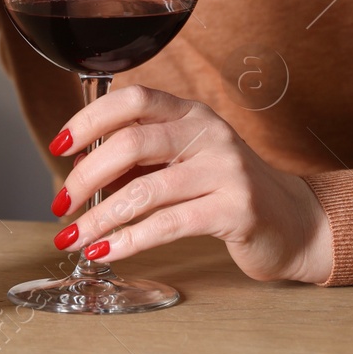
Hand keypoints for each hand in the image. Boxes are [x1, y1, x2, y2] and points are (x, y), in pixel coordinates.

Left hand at [49, 84, 334, 283]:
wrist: (294, 223)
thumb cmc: (226, 192)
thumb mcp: (182, 163)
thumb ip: (139, 160)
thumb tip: (78, 171)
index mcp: (191, 114)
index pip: (134, 100)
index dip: (90, 120)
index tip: (59, 146)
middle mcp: (208, 133)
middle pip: (132, 143)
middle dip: (85, 177)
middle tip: (61, 205)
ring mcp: (225, 170)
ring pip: (144, 190)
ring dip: (99, 217)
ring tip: (74, 238)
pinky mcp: (236, 210)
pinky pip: (168, 225)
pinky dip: (129, 241)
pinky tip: (106, 253)